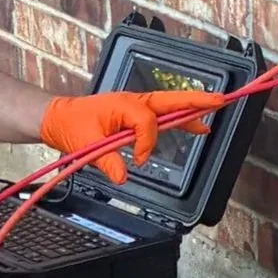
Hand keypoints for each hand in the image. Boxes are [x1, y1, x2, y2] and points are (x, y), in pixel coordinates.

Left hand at [39, 89, 224, 184]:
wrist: (58, 118)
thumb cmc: (71, 125)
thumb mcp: (86, 145)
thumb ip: (107, 162)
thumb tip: (122, 176)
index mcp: (123, 105)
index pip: (147, 123)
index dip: (146, 143)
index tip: (138, 160)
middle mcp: (133, 102)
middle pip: (171, 100)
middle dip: (195, 101)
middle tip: (219, 101)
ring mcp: (135, 107)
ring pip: (169, 106)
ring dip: (191, 108)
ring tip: (214, 111)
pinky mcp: (134, 115)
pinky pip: (161, 116)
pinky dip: (179, 119)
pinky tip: (196, 126)